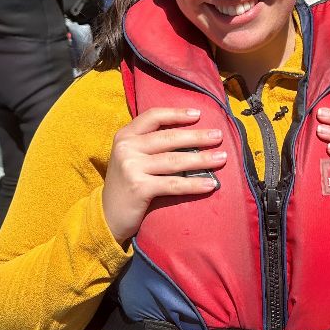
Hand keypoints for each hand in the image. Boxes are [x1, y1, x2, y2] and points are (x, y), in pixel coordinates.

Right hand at [102, 108, 225, 244]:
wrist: (107, 215)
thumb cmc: (126, 183)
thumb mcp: (130, 156)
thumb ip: (149, 143)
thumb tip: (189, 133)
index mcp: (125, 136)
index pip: (153, 117)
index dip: (177, 114)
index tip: (198, 114)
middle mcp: (127, 148)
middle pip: (169, 138)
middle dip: (197, 137)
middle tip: (219, 136)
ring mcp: (132, 168)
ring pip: (174, 161)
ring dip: (202, 159)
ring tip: (222, 157)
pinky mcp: (139, 188)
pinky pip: (173, 184)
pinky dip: (194, 184)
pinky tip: (211, 184)